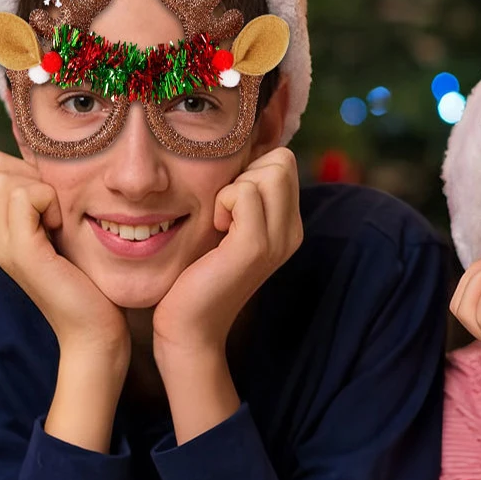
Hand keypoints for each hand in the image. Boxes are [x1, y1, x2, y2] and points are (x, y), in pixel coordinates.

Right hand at [0, 150, 129, 362]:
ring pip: (7, 175)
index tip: (60, 206)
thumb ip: (53, 206)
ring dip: (45, 189)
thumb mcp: (69, 236)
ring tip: (62, 224)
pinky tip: (63, 229)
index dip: (31, 172)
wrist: (95, 332)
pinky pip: (25, 195)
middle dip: (35, 176)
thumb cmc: (93, 285)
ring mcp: (2, 244)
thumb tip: (57, 168)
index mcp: (1, 230)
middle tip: (61, 213)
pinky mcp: (21, 251)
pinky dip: (51, 202)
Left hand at [152, 147, 302, 364]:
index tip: (229, 203)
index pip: (284, 161)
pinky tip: (215, 229)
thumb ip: (240, 194)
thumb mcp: (226, 227)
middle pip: (282, 160)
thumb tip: (237, 153)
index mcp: (288, 225)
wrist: (189, 327)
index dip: (252, 168)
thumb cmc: (196, 273)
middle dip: (246, 172)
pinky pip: (244, 193)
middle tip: (223, 210)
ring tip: (220, 221)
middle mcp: (292, 231)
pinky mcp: (255, 247)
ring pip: (269, 171)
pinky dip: (222, 201)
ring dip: (234, 187)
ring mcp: (278, 240)